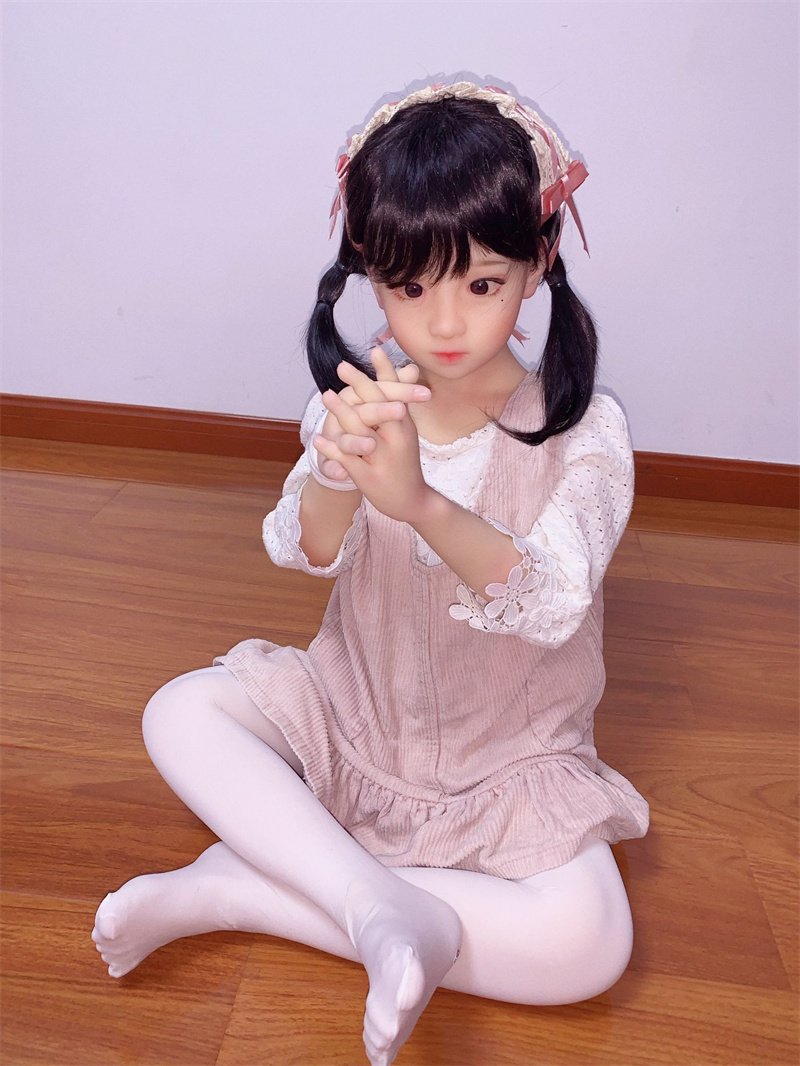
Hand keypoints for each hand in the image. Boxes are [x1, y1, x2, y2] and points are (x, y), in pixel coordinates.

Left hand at [314, 348, 433, 522]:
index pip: (396, 394)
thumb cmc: (405, 461)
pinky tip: (317, 439)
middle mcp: (397, 439)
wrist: (413, 501)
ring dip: (341, 412)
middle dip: (360, 384)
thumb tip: (409, 368)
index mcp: (405, 426)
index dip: (386, 372)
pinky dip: (331, 449)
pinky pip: (347, 459)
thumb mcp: (406, 432)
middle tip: (342, 365)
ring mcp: (382, 458)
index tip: (375, 349)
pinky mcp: (368, 477)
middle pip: (378, 407)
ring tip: (325, 394)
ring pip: (360, 431)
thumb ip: (400, 401)